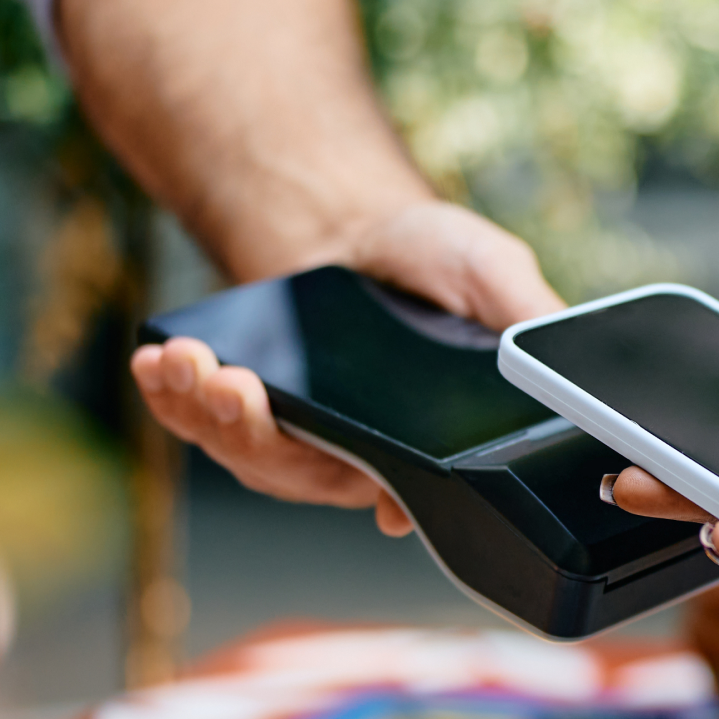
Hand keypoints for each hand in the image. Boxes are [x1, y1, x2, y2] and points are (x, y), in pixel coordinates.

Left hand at [132, 202, 563, 534]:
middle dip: (258, 436)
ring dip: (207, 415)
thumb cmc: (429, 252)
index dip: (392, 502)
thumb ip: (530, 325)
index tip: (379, 501)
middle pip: (308, 478)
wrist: (348, 217)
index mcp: (432, 441)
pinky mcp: (244, 413)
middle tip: (238, 388)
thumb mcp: (496, 271)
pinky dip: (175, 399)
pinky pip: (205, 429)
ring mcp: (301, 440)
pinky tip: (159, 362)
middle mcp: (366, 456)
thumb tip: (559, 401)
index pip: (415, 492)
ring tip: (189, 363)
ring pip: (250, 458)